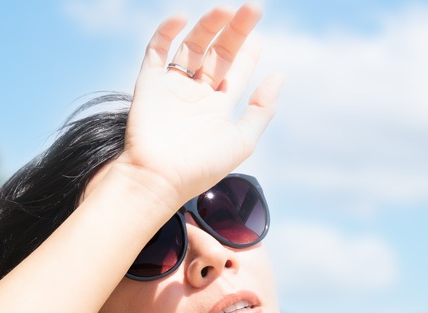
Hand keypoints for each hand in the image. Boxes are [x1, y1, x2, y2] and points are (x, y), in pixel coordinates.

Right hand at [115, 4, 282, 205]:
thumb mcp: (242, 141)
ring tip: (224, 10)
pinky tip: (182, 19)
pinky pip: (156, 51)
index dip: (248, 50)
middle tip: (251, 9)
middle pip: (217, 53)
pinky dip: (166, 33)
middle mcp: (195, 94)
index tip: (258, 32)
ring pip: (191, 47)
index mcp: (217, 107)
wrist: (158, 179)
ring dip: (207, 27)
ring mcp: (172, 87)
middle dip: (234, 32)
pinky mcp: (148, 84)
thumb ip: (261, 109)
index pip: (235, 70)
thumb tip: (279, 76)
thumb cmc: (200, 167)